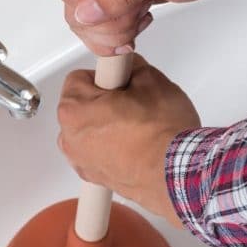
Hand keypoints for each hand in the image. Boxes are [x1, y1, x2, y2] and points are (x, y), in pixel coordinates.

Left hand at [57, 55, 200, 225]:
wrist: (177, 173)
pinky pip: (97, 154)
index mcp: (75, 109)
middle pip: (82, 106)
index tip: (121, 83)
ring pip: (89, 131)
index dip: (106, 77)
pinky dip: (111, 149)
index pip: (79, 78)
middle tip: (133, 105)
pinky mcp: (95, 178)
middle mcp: (70, 138)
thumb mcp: (151, 81)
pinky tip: (134, 146)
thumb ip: (132, 68)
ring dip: (106, 127)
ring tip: (137, 128)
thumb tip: (130, 70)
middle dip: (104, 102)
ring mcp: (81, 161)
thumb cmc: (163, 134)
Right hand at [58, 0, 246, 55]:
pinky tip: (142, 15)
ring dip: (117, 29)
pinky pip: (99, 20)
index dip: (96, 15)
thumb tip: (86, 11)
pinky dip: (121, 28)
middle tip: (141, 15)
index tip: (129, 17)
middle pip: (76, 10)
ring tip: (145, 11)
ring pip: (86, 20)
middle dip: (109, 25)